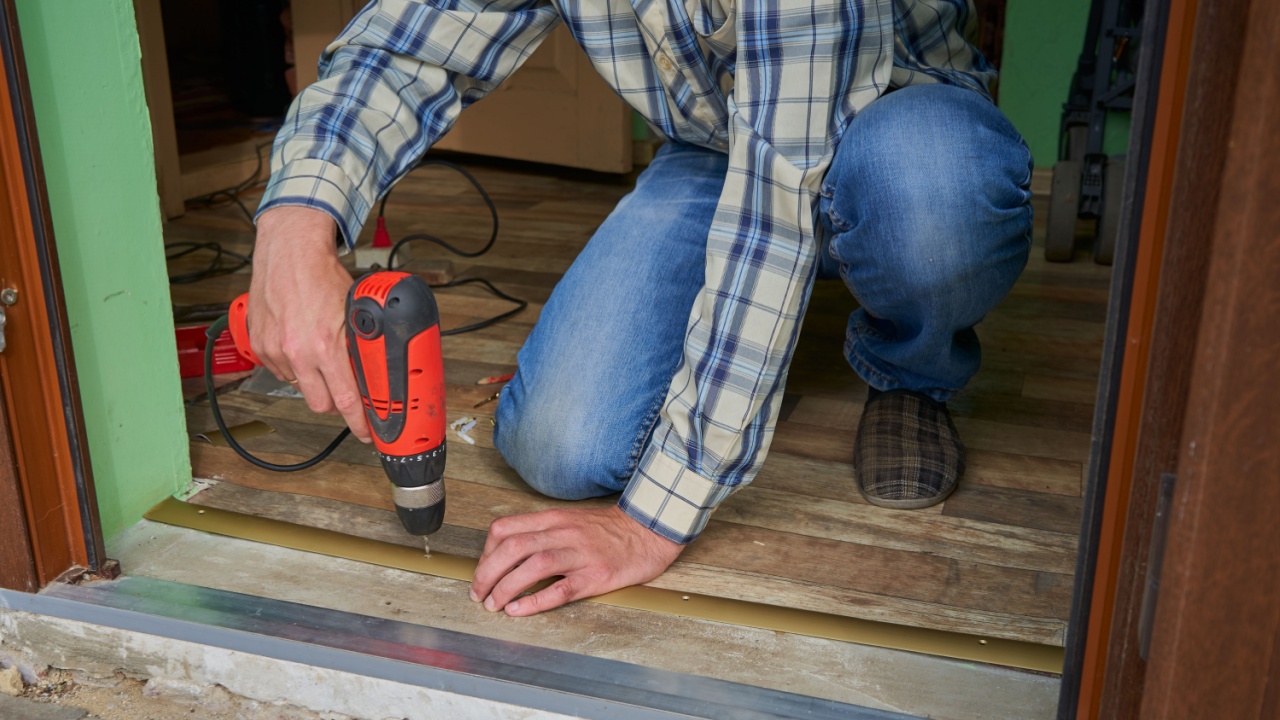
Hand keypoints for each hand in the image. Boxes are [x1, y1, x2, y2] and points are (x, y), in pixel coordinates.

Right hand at [248, 206, 370, 441]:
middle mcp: (298, 354)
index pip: (347, 400)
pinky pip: (280, 371)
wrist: (289, 252)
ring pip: (300, 387)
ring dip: (313, 380)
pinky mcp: (260, 347)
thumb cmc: (322, 276)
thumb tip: (375, 369)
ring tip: (320, 354)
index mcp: (326, 346)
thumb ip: (360, 343)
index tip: (368, 434)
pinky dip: (293, 365)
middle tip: (345, 391)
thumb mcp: (354, 311)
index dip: (359, 422)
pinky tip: (300, 343)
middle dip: (336, 403)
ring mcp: (275, 351)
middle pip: (321, 405)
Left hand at [470, 506, 682, 616]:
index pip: (506, 529)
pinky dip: (535, 601)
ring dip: (506, 588)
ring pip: (533, 566)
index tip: (481, 570)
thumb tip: (509, 551)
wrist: (649, 530)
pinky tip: (519, 610)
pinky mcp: (596, 576)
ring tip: (493, 604)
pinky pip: (561, 589)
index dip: (485, 552)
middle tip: (478, 593)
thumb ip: (542, 531)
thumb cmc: (610, 530)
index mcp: (554, 519)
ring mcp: (580, 554)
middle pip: (513, 547)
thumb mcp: (570, 520)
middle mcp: (563, 533)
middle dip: (487, 573)